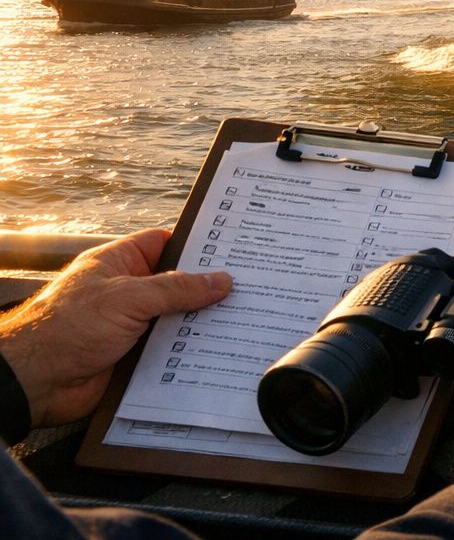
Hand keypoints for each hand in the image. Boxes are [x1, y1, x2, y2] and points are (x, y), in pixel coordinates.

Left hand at [0, 229, 231, 427]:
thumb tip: (220, 280)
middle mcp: (125, 291)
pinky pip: (170, 349)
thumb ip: (176, 289)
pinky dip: (190, 350)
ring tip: (241, 317)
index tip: (230, 249)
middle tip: (246, 285)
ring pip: (175, 318)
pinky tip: (217, 349)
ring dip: (200, 322)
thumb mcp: (127, 298)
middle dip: (206, 287)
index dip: (195, 245)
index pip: (163, 244)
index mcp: (118, 264)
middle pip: (175, 284)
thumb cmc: (67, 327)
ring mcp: (130, 324)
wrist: (34, 382)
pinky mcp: (134, 355)